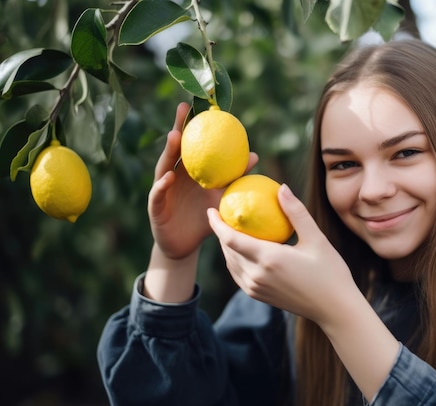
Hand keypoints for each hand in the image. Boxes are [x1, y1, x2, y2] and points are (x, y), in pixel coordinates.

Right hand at [149, 102, 258, 259]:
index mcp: (189, 171)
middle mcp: (173, 176)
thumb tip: (254, 156)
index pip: (190, 144)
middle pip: (175, 148)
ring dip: (169, 151)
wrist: (186, 246)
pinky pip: (158, 194)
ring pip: (164, 167)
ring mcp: (162, 189)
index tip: (200, 104)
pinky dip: (163, 185)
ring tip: (175, 136)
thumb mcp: (222, 197)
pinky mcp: (156, 208)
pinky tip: (169, 177)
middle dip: (178, 127)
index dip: (193, 124)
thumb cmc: (204, 219)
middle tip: (183, 107)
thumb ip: (235, 178)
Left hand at [207, 184, 360, 325]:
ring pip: (231, 263)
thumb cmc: (330, 271)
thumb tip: (282, 188)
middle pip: (227, 250)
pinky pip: (238, 275)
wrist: (334, 309)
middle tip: (221, 213)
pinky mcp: (258, 296)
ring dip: (226, 246)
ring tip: (228, 229)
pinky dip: (234, 260)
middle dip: (220, 231)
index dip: (217, 223)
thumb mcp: (316, 238)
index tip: (211, 208)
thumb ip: (296, 212)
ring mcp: (256, 288)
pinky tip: (241, 250)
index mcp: (269, 258)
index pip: (231, 239)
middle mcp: (257, 275)